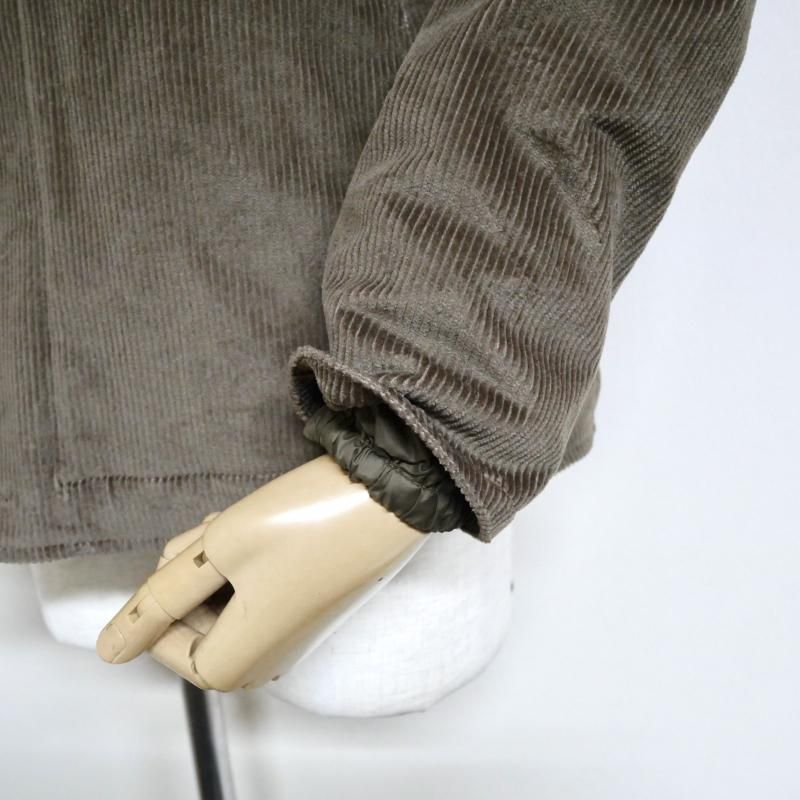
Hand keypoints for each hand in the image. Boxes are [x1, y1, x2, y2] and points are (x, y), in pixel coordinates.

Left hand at [95, 455, 426, 690]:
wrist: (388, 495)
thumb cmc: (306, 522)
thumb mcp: (218, 550)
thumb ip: (161, 597)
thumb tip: (112, 646)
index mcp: (244, 656)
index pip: (171, 652)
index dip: (161, 605)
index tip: (176, 559)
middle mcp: (271, 654)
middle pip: (200, 628)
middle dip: (191, 579)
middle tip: (208, 533)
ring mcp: (294, 627)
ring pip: (227, 604)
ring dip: (216, 564)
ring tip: (232, 521)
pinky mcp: (309, 601)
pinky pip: (257, 593)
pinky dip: (243, 562)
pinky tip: (256, 525)